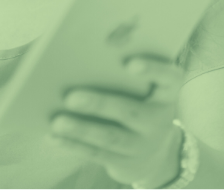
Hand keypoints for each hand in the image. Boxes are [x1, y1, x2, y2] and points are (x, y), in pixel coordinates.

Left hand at [48, 56, 184, 186]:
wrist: (153, 151)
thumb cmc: (135, 101)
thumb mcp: (139, 88)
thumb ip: (118, 72)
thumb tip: (74, 60)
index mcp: (166, 91)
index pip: (170, 77)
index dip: (153, 69)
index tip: (130, 63)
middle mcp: (160, 119)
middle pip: (131, 111)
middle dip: (99, 104)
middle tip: (70, 97)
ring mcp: (145, 144)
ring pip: (111, 137)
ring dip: (81, 130)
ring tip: (57, 122)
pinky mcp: (127, 163)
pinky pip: (98, 154)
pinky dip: (73, 145)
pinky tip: (53, 137)